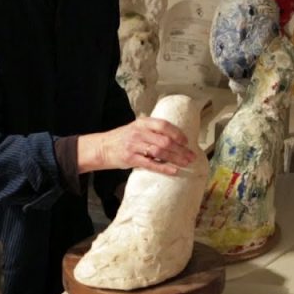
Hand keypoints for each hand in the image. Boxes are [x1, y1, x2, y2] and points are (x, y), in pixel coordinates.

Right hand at [78, 117, 195, 174]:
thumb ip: (152, 130)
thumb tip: (175, 137)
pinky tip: (173, 170)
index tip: (186, 141)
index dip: (177, 133)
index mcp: (142, 123)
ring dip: (175, 158)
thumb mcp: (136, 128)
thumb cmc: (122, 138)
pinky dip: (164, 168)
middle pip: (165, 140)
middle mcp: (139, 133)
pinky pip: (151, 164)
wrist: (102, 147)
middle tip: (191, 156)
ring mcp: (134, 146)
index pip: (164, 125)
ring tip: (186, 163)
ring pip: (160, 152)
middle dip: (181, 149)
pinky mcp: (131, 159)